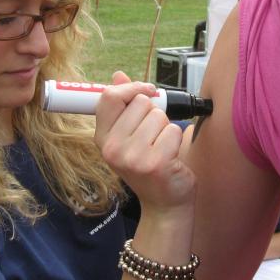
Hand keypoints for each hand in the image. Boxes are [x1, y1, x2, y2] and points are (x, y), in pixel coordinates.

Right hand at [95, 71, 194, 213]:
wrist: (164, 203)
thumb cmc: (148, 165)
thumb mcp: (129, 135)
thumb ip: (124, 105)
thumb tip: (118, 75)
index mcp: (102, 138)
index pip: (109, 97)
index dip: (131, 88)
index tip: (147, 92)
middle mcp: (112, 148)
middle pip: (140, 102)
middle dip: (154, 113)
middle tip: (153, 136)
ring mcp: (132, 157)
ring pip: (159, 116)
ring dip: (166, 128)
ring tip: (161, 148)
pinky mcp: (155, 163)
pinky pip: (173, 130)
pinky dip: (176, 139)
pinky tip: (170, 157)